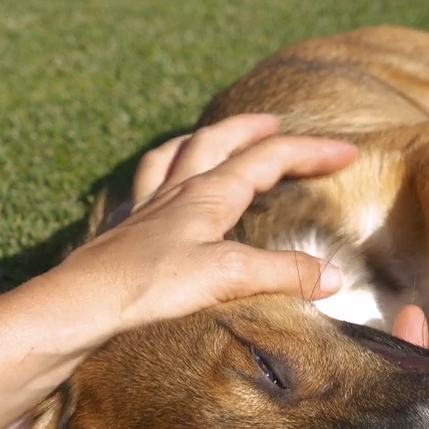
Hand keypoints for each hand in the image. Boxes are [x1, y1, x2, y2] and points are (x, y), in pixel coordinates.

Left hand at [51, 114, 356, 338]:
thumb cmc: (151, 285)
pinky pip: (144, 185)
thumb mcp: (226, 276)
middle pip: (219, 141)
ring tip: (214, 138)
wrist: (81, 303)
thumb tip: (332, 276)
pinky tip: (157, 188)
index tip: (348, 152)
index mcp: (208, 193)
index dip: (311, 152)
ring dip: (202, 140)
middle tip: (277, 125)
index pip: (269, 159)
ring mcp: (146, 207)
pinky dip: (160, 175)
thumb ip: (281, 272)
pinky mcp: (123, 230)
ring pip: (176, 155)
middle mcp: (177, 190)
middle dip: (254, 130)